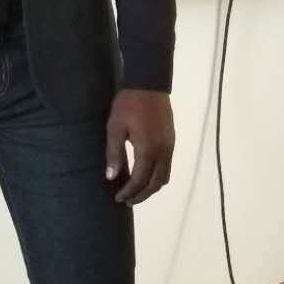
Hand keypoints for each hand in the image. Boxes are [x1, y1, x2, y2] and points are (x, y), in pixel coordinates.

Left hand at [105, 89, 174, 206]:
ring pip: (164, 176)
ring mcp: (170, 146)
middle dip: (142, 195)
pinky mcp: (171, 140)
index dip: (128, 192)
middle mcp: (163, 152)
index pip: (140, 180)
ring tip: (136, 191)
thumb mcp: (115, 128)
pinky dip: (157, 175)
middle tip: (127, 200)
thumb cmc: (128, 104)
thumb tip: (111, 177)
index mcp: (148, 150)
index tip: (118, 198)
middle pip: (156, 183)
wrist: (149, 83)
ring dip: (151, 187)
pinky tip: (145, 173)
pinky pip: (167, 166)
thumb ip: (114, 153)